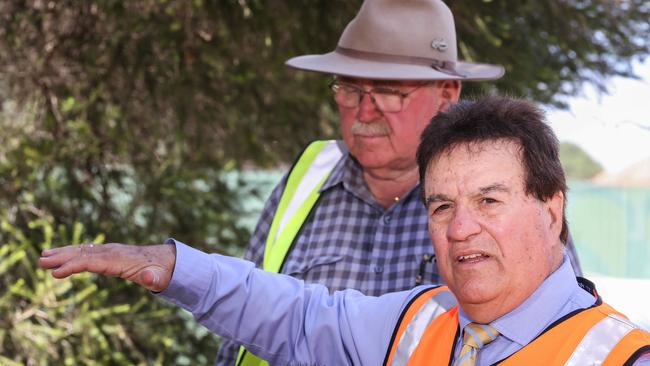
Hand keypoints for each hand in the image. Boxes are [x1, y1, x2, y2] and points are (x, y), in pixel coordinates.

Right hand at [39, 243, 176, 291]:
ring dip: (64, 252)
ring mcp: (110, 251)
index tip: (55, 273)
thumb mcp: (160, 277)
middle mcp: (112, 252)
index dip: (73, 266)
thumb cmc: (161, 272)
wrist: (167, 260)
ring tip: (43, 255)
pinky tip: (61, 255)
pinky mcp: (110, 253)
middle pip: (83, 253)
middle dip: (62, 257)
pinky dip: (73, 252)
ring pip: (83, 250)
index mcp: (120, 259)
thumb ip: (154, 278)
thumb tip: (150, 278)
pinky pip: (88, 252)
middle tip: (41, 261)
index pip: (92, 262)